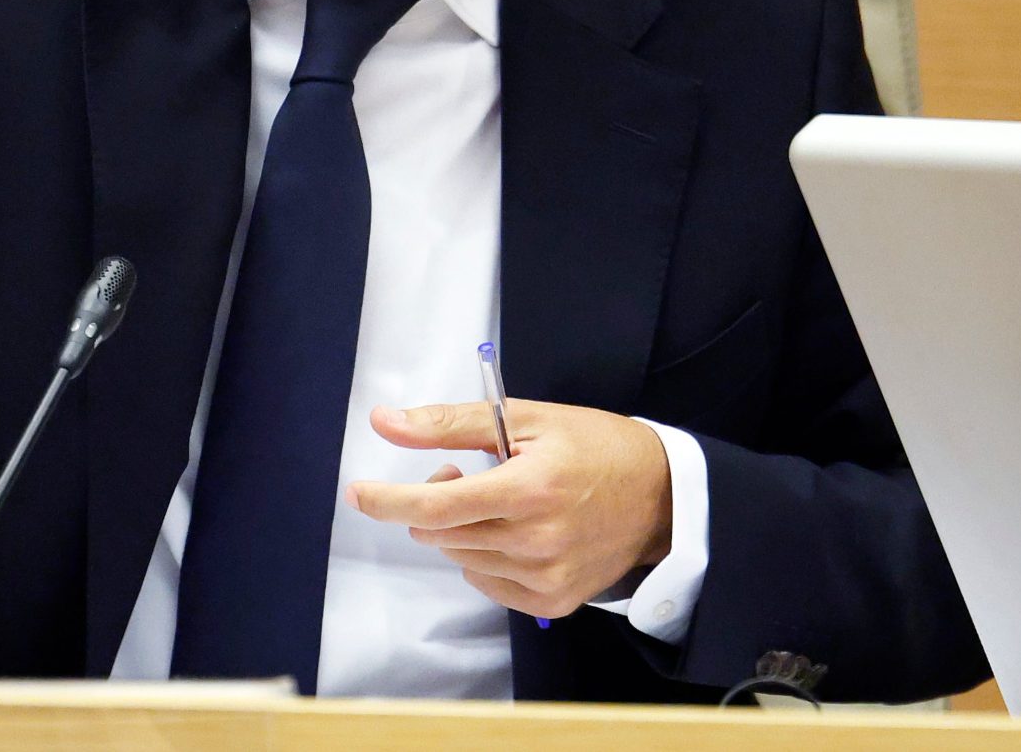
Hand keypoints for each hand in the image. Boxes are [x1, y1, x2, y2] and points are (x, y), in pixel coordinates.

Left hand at [347, 399, 673, 619]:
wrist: (662, 496)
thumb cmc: (593, 446)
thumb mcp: (525, 418)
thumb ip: (450, 423)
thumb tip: (385, 422)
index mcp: (529, 489)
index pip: (436, 505)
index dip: (387, 499)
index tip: (357, 492)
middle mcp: (536, 540)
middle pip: (441, 533)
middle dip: (434, 501)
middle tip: (463, 471)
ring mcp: (546, 577)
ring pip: (460, 556)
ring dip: (461, 528)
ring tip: (499, 499)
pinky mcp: (553, 602)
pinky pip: (486, 581)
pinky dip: (485, 556)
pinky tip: (516, 531)